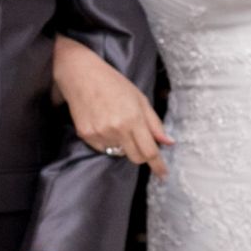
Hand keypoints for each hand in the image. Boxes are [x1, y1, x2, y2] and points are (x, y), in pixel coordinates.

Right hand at [52, 37, 172, 178]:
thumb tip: (168, 143)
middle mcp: (117, 129)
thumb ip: (154, 123)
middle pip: (136, 157)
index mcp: (133, 118)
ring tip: (116, 122)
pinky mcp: (86, 136)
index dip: (158, 165)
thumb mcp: (140, 98)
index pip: (149, 151)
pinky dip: (108, 141)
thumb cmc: (114, 84)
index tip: (163, 174)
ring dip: (123, 144)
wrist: (82, 76)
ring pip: (119, 152)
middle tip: (139, 139)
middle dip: (142, 154)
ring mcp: (100, 134)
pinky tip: (103, 123)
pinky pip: (103, 148)